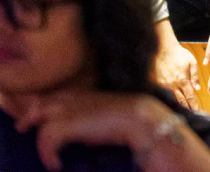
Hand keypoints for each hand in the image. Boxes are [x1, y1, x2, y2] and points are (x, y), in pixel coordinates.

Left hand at [13, 90, 170, 171]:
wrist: (137, 118)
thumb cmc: (128, 117)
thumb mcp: (104, 111)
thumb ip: (89, 114)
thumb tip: (83, 128)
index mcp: (82, 93)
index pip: (55, 96)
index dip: (44, 106)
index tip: (39, 116)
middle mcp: (72, 98)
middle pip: (40, 104)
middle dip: (30, 116)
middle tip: (23, 127)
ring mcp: (68, 110)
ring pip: (41, 122)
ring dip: (41, 143)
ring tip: (49, 158)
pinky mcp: (66, 124)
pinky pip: (46, 140)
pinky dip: (48, 155)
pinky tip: (56, 165)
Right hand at [154, 42, 200, 109]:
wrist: (163, 49)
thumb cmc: (179, 54)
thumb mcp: (192, 62)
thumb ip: (195, 76)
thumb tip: (198, 88)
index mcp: (183, 80)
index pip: (189, 96)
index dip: (193, 104)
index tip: (197, 110)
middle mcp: (173, 85)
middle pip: (180, 100)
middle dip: (186, 108)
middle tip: (191, 113)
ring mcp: (165, 84)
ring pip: (172, 97)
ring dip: (178, 104)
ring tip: (183, 109)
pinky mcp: (158, 82)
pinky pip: (164, 92)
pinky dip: (169, 96)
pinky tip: (172, 99)